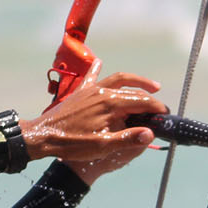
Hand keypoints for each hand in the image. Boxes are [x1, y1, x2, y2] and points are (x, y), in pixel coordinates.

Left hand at [24, 66, 165, 179]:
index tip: (165, 115)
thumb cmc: (71, 143)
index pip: (141, 101)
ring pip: (117, 78)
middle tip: (160, 106)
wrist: (42, 136)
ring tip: (149, 85)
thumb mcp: (102, 146)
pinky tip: (99, 62)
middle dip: (149, 97)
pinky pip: (92, 77)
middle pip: (132, 90)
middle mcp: (102, 91)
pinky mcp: (80, 92)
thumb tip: (150, 133)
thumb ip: (128, 138)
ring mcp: (90, 89)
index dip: (156, 108)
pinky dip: (97, 69)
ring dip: (134, 81)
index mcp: (110, 104)